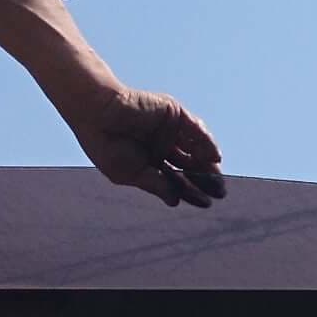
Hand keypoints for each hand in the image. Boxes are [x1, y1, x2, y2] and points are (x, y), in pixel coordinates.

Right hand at [66, 85, 226, 207]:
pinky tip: (215, 158)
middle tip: (219, 194)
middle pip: (189, 164)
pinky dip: (206, 142)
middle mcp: (161, 144)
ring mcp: (168, 128)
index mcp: (149, 160)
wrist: (96, 113)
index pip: (176, 178)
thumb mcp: (131, 173)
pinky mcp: (173, 113)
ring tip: (219, 181)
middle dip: (204, 180)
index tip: (205, 203)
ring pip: (195, 148)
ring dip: (208, 164)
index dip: (191, 191)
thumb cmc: (106, 145)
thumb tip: (175, 201)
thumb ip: (156, 184)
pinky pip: (194, 129)